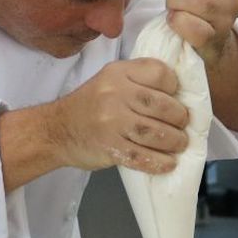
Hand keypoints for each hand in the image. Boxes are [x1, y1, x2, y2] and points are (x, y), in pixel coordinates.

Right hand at [47, 58, 189, 173]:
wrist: (55, 130)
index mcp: (118, 73)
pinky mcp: (110, 148)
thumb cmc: (89, 105)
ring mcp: (112, 123)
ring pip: (156, 133)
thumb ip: (138, 81)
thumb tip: (178, 95)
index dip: (174, 87)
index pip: (160, 73)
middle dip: (180, 118)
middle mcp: (115, 95)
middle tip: (181, 126)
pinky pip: (143, 157)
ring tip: (178, 144)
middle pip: (163, 106)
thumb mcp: (109, 80)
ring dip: (174, 142)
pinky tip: (168, 163)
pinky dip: (160, 162)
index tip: (175, 98)